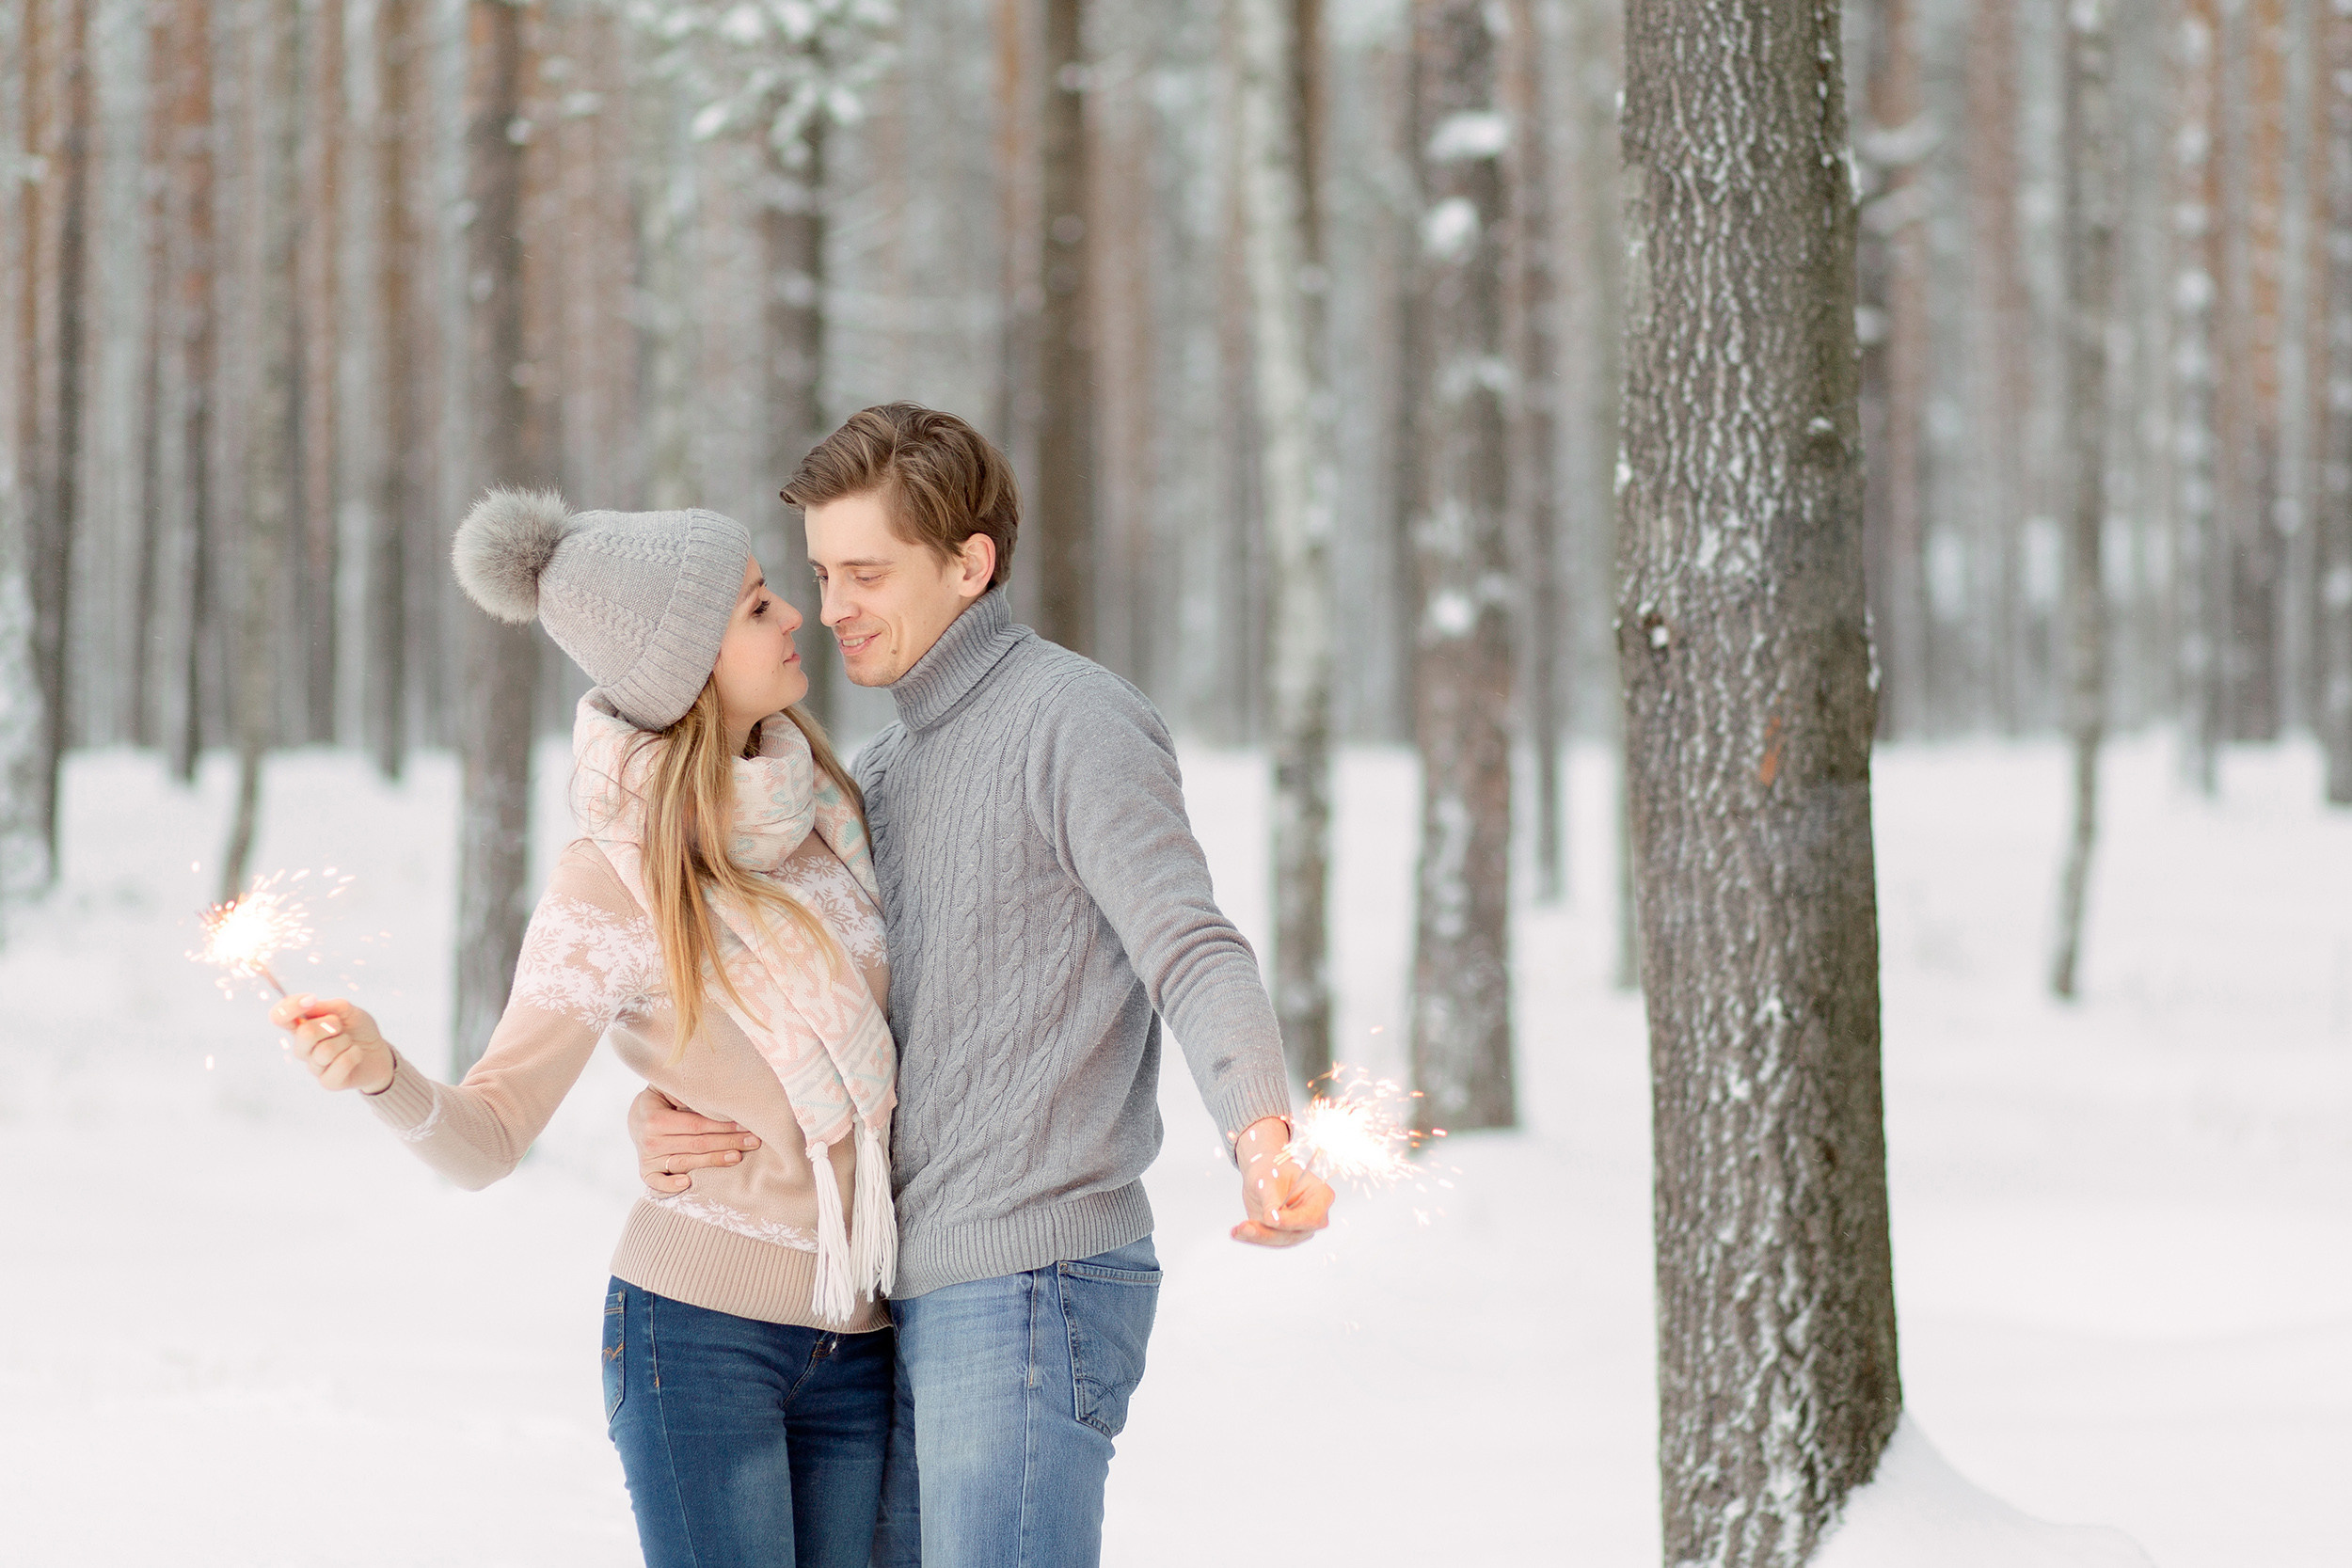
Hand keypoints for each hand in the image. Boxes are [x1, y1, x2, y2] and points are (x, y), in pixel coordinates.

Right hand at [268, 994, 394, 1094]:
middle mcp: (303, 1049)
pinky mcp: (328, 1082)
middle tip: (341, 1027)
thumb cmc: (358, 1030)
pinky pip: (341, 1063)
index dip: (289, 1008)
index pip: (279, 1018)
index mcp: (301, 1028)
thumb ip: (326, 1006)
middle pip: (305, 1034)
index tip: (311, 999)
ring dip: (345, 1041)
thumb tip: (308, 1003)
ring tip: (350, 1042)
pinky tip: (356, 1054)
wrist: (379, 1053)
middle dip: (331, 1025)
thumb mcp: (346, 1010)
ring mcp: (314, 1067)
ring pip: (325, 1050)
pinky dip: (355, 1054)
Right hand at [629, 1085, 759, 1194]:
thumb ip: (685, 1091)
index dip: (722, 1126)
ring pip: (685, 1163)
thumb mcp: (669, 1089)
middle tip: (753, 1142)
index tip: (746, 1125)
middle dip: (728, 1142)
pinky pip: (657, 1183)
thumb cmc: (662, 1100)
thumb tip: (710, 1093)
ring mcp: (648, 1158)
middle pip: (696, 1144)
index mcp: (656, 1118)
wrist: (637, 1117)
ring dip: (713, 1161)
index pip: (696, 1125)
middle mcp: (650, 1140)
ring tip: (737, 1157)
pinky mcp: (646, 1172)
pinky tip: (688, 1183)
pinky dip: (670, 1185)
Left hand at [1230, 1115, 1333, 1247]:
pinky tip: (1237, 1232)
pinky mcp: (1283, 1234)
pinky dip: (1251, 1237)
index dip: (1292, 1221)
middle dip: (1268, 1232)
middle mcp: (1314, 1216)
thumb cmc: (1271, 1169)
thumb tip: (1272, 1219)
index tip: (1271, 1219)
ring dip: (1256, 1236)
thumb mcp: (1269, 1180)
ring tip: (1238, 1229)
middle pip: (1295, 1233)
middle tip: (1245, 1227)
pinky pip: (1268, 1240)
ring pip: (1279, 1240)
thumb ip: (1272, 1200)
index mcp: (1321, 1196)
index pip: (1311, 1217)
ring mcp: (1299, 1228)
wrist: (1262, 1172)